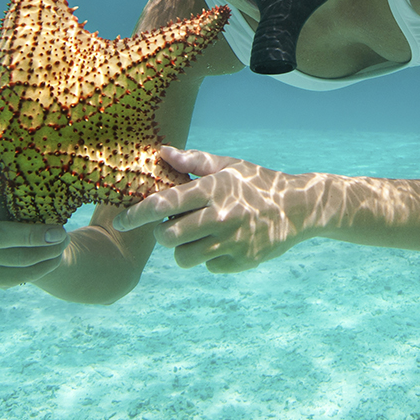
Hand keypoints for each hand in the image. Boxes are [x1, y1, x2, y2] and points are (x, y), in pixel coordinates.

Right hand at [0, 174, 68, 287]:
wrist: (32, 246)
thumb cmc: (35, 212)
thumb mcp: (35, 197)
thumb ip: (43, 182)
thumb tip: (81, 159)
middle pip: (0, 235)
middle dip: (33, 235)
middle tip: (62, 233)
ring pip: (15, 257)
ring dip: (46, 252)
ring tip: (64, 244)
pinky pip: (18, 276)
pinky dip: (42, 267)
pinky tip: (56, 259)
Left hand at [112, 147, 324, 272]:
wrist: (299, 208)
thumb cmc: (256, 182)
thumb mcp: (228, 165)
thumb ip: (193, 161)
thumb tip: (162, 152)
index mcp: (213, 190)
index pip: (164, 204)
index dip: (137, 214)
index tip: (120, 221)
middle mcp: (221, 217)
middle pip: (168, 237)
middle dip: (162, 234)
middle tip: (171, 226)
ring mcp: (232, 242)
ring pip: (184, 258)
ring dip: (183, 249)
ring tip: (196, 235)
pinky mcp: (242, 262)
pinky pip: (209, 267)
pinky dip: (209, 258)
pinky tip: (222, 243)